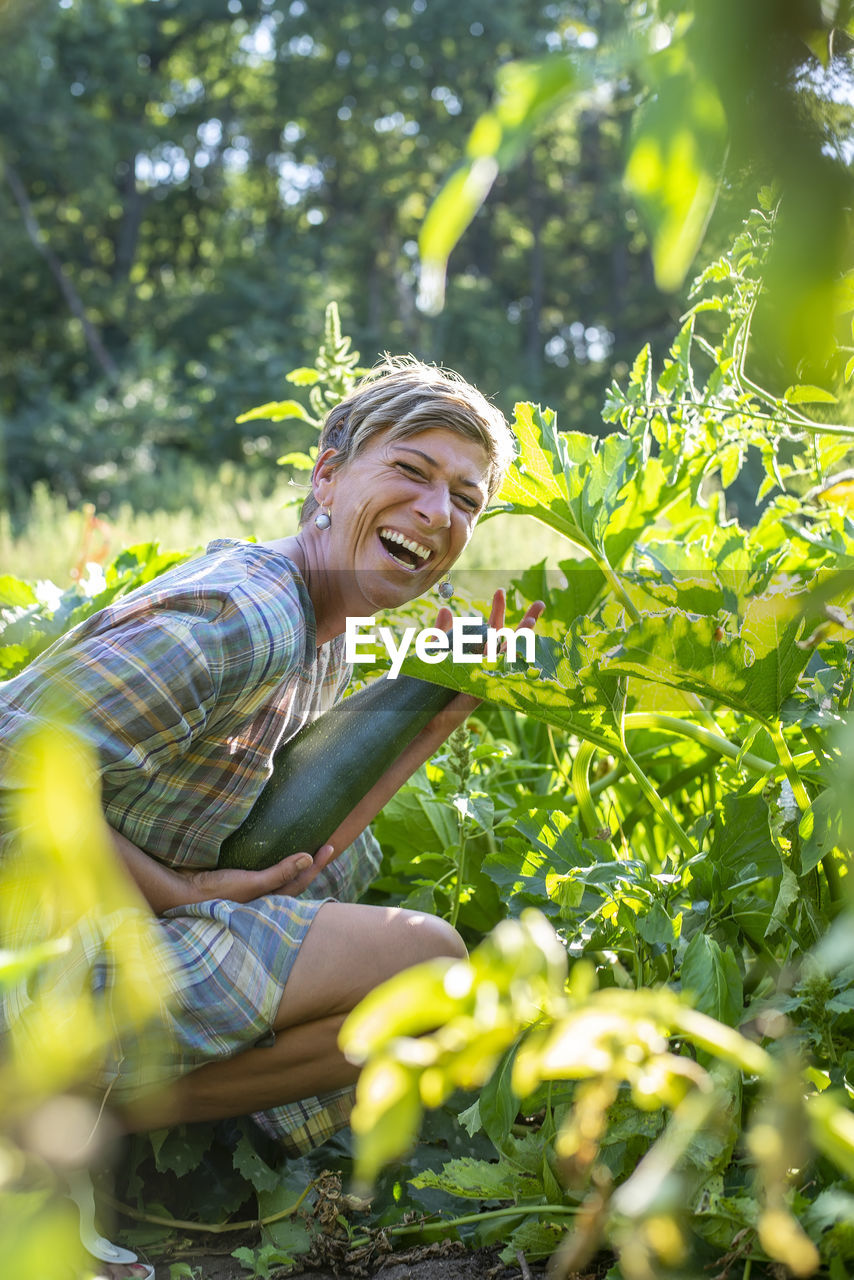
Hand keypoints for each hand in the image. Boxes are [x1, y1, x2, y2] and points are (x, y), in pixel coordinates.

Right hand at [171, 843, 337, 906]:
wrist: (182, 893)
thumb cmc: (218, 892)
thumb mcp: (251, 882)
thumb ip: (279, 873)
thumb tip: (309, 858)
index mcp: (270, 901)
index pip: (301, 882)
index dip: (317, 865)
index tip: (330, 846)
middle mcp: (264, 897)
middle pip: (294, 880)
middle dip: (311, 864)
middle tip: (325, 845)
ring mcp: (252, 890)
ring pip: (279, 876)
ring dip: (293, 863)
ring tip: (306, 847)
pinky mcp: (239, 880)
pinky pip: (263, 871)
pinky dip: (274, 862)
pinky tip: (273, 850)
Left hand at [434, 589, 545, 725]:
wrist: (419, 715)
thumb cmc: (427, 686)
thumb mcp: (433, 653)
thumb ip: (441, 633)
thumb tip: (445, 609)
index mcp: (476, 654)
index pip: (492, 629)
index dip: (498, 610)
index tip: (501, 590)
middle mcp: (485, 666)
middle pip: (509, 640)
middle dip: (525, 623)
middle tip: (540, 604)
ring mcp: (486, 678)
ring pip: (509, 657)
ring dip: (521, 641)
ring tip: (532, 623)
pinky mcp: (481, 692)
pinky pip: (496, 675)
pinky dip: (505, 662)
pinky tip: (514, 647)